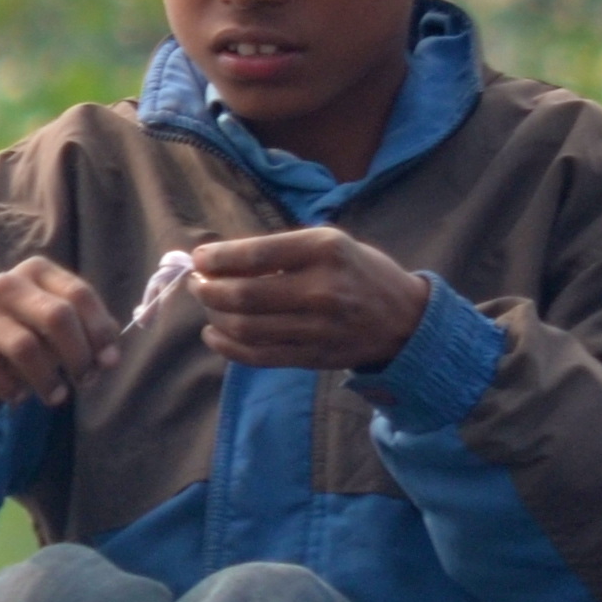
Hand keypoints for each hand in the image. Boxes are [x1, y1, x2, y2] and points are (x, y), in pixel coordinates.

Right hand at [0, 258, 120, 408]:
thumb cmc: (24, 335)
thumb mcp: (56, 328)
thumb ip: (88, 334)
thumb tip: (109, 357)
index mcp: (36, 271)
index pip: (79, 295)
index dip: (99, 331)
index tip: (109, 362)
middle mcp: (5, 284)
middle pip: (56, 317)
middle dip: (78, 355)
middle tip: (86, 381)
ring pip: (25, 348)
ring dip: (48, 380)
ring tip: (57, 396)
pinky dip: (11, 390)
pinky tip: (19, 396)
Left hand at [188, 227, 428, 370]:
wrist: (405, 319)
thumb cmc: (359, 272)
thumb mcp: (329, 244)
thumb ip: (280, 250)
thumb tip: (218, 259)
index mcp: (325, 250)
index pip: (255, 255)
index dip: (217, 259)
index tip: (198, 259)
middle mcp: (321, 289)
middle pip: (243, 295)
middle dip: (207, 289)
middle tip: (197, 283)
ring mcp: (317, 328)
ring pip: (245, 328)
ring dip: (214, 316)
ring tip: (208, 304)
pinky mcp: (313, 357)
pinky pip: (257, 356)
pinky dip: (226, 347)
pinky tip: (214, 334)